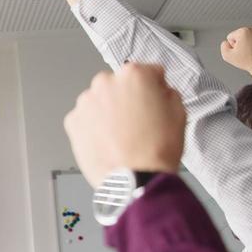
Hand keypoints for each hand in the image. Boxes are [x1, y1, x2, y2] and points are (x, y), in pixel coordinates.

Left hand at [63, 64, 184, 189]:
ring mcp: (86, 102)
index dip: (154, 88)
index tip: (154, 98)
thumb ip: (167, 92)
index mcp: (134, 75)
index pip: (147, 71)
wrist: (134, 179)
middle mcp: (105, 83)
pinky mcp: (72, 121)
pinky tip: (108, 141)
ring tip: (122, 135)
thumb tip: (159, 89)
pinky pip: (85, 119)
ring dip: (108, 112)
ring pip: (100, 101)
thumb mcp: (179, 112)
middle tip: (138, 121)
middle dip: (127, 98)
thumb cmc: (156, 150)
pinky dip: (93, 127)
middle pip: (119, 85)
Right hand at [221, 26, 251, 80]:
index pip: (231, 36)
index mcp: (243, 32)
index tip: (239, 51)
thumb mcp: (227, 56)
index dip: (233, 46)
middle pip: (242, 35)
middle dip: (243, 43)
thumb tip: (226, 43)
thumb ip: (223, 46)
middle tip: (246, 53)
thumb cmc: (249, 62)